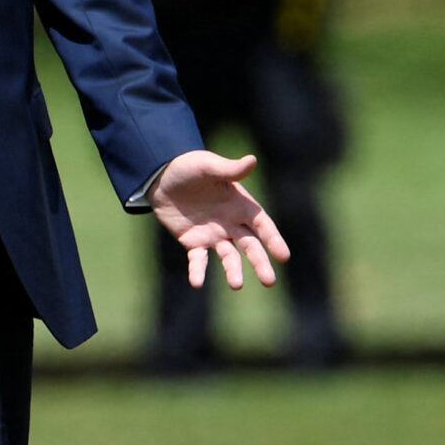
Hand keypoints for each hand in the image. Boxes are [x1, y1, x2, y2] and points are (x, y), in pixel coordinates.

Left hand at [148, 150, 290, 289]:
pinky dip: (198, 271)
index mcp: (240, 204)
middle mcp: (231, 223)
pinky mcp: (193, 242)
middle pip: (250, 246)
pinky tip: (196, 283)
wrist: (160, 176)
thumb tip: (252, 160)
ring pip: (228, 257)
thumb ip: (229, 169)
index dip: (273, 240)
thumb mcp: (207, 166)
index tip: (283, 257)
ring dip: (233, 271)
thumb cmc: (188, 167)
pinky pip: (198, 260)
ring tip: (236, 284)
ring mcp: (213, 234)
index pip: (261, 225)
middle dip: (260, 263)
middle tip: (269, 281)